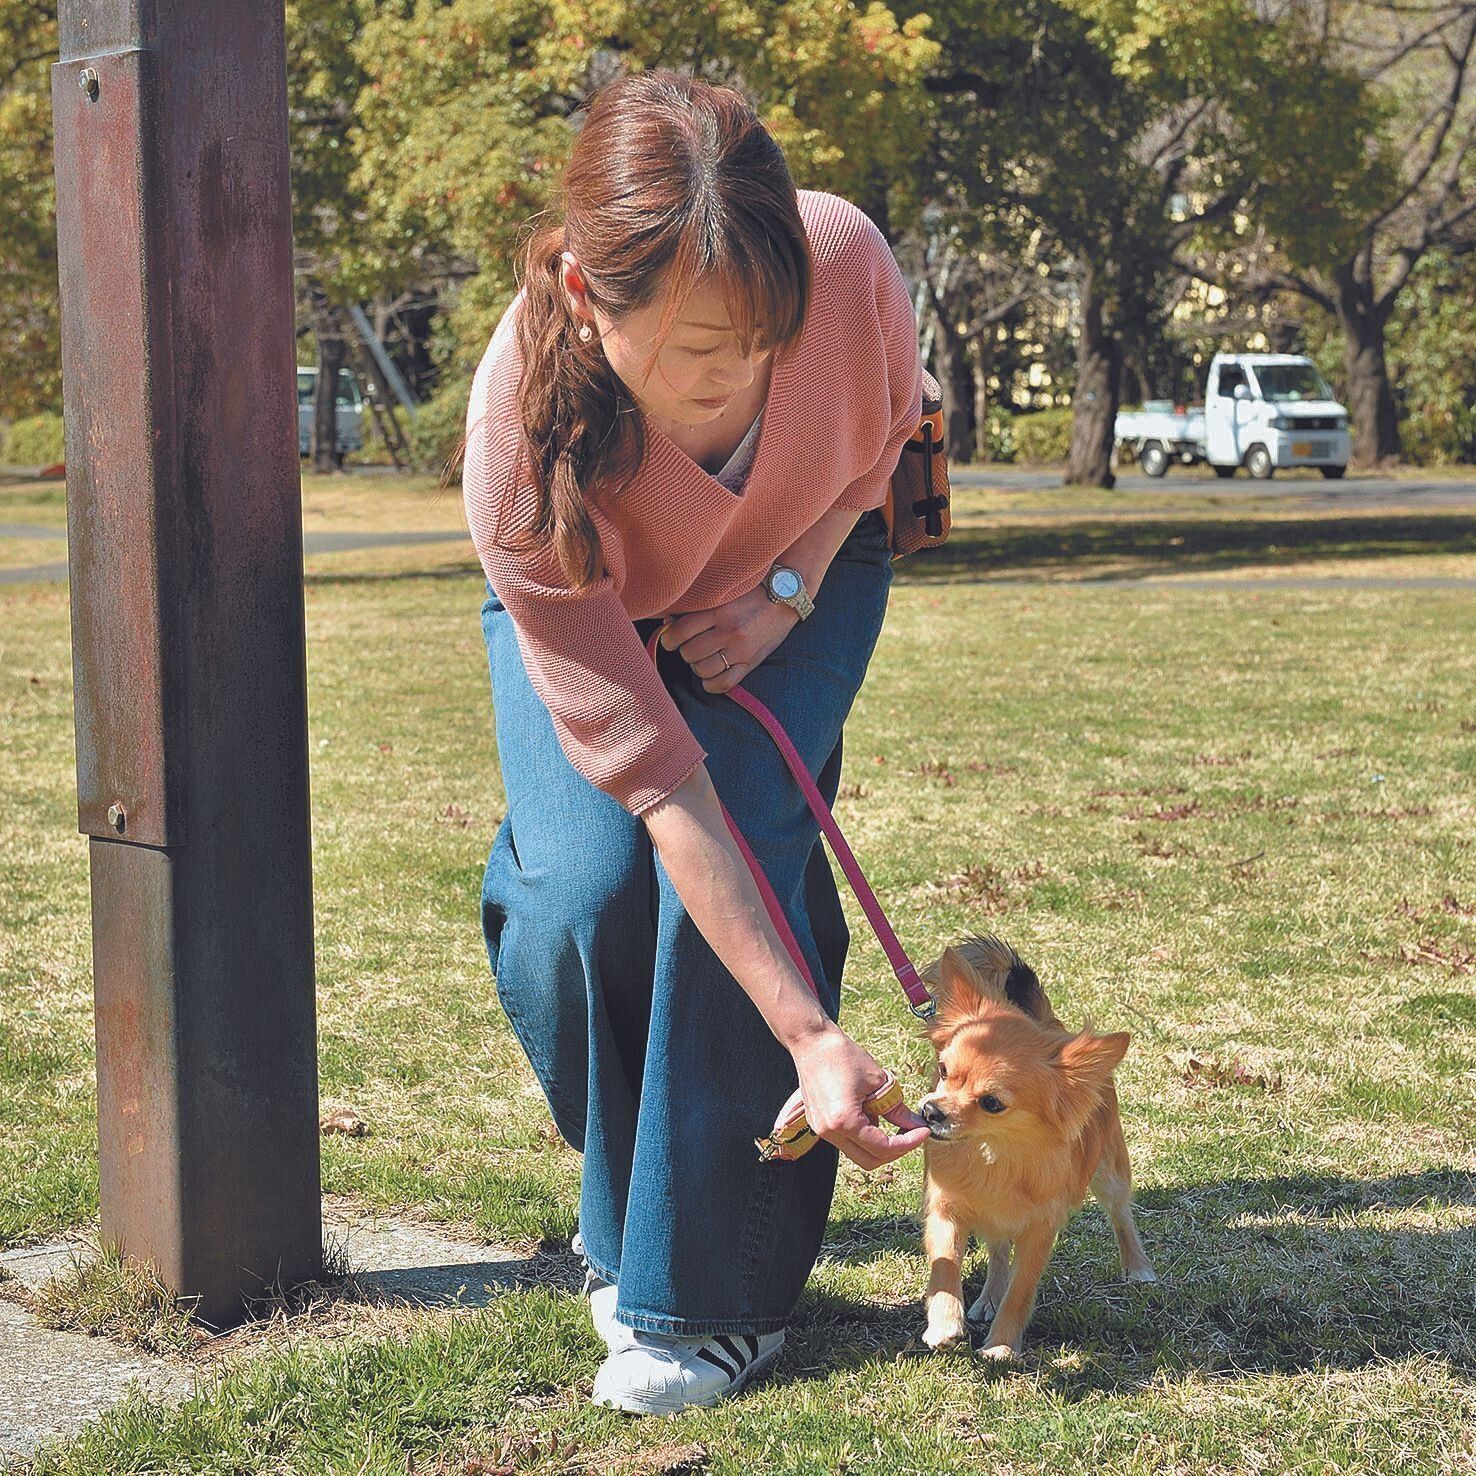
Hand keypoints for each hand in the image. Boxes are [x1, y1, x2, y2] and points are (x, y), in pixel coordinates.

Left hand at [659, 585, 798, 693]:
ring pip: (703, 670)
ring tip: (701, 657)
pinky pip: (724, 684)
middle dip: (684, 650)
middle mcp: (730, 632)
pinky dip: (711, 683)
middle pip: (690, 653)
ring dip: (697, 666)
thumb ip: (699, 603)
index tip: (670, 637)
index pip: (681, 631)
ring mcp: (741, 651)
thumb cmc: (752, 590)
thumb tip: (669, 621)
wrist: (786, 597)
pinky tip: (710, 675)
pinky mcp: (751, 663)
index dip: (669, 637)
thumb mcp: (725, 591)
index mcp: (721, 610)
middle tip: (689, 644)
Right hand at [785, 1021, 930, 1169]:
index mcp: (844, 1121)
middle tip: (910, 1133)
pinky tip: (870, 1111)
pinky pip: (845, 1140)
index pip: (882, 1148)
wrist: (811, 1041)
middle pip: (869, 1160)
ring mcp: (820, 1129)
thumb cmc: (842, 1055)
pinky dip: (862, 1133)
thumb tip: (916, 1125)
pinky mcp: (818, 1123)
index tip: (923, 1131)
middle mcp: (829, 1131)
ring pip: (857, 1152)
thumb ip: (897, 1109)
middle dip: (894, 1150)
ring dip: (877, 1142)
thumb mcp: (878, 1081)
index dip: (908, 1143)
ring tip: (888, 1115)